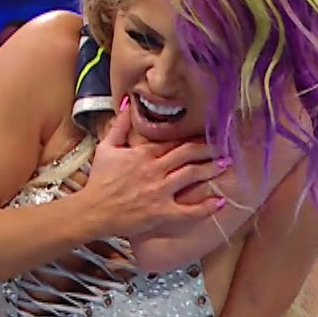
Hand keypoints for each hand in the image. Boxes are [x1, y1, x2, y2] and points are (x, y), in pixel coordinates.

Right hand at [81, 97, 229, 236]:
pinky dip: (206, 206)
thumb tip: (129, 104)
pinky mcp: (161, 212)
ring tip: (225, 165)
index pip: (174, 142)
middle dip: (208, 150)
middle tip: (224, 148)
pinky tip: (220, 201)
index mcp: (144, 154)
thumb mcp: (107, 147)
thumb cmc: (99, 181)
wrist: (92, 210)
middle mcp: (155, 170)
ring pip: (192, 175)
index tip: (207, 137)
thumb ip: (121, 125)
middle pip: (188, 155)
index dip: (193, 139)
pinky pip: (189, 210)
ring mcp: (160, 191)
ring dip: (211, 169)